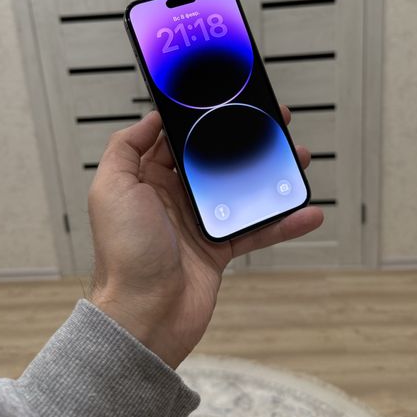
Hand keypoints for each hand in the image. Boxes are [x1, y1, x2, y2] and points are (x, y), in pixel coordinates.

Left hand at [88, 109, 322, 367]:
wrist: (145, 315)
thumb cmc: (124, 255)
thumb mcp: (111, 189)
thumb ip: (125, 148)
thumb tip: (150, 117)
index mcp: (147, 179)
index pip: (179, 138)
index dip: (202, 119)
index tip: (227, 101)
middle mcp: (173, 196)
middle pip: (215, 159)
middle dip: (244, 140)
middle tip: (273, 124)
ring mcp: (199, 222)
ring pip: (241, 189)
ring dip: (270, 174)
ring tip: (297, 158)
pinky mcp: (220, 248)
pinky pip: (256, 229)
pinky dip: (282, 222)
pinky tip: (306, 212)